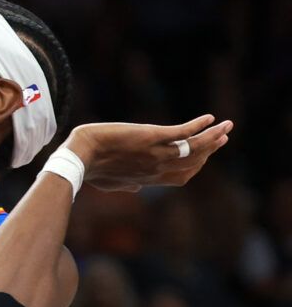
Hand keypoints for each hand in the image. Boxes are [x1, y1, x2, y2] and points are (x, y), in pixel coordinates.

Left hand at [66, 116, 232, 192]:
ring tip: (227, 126)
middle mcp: (157, 168)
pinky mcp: (152, 138)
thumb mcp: (110, 182)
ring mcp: (156, 154)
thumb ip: (126, 184)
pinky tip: (210, 119)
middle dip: (210, 150)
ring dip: (213, 137)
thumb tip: (135, 188)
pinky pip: (182, 133)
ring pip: (194, 147)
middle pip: (193, 161)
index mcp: (148, 179)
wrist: (78, 157)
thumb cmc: (89, 169)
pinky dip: (198, 126)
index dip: (196, 166)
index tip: (206, 156)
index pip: (181, 175)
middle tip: (223, 138)